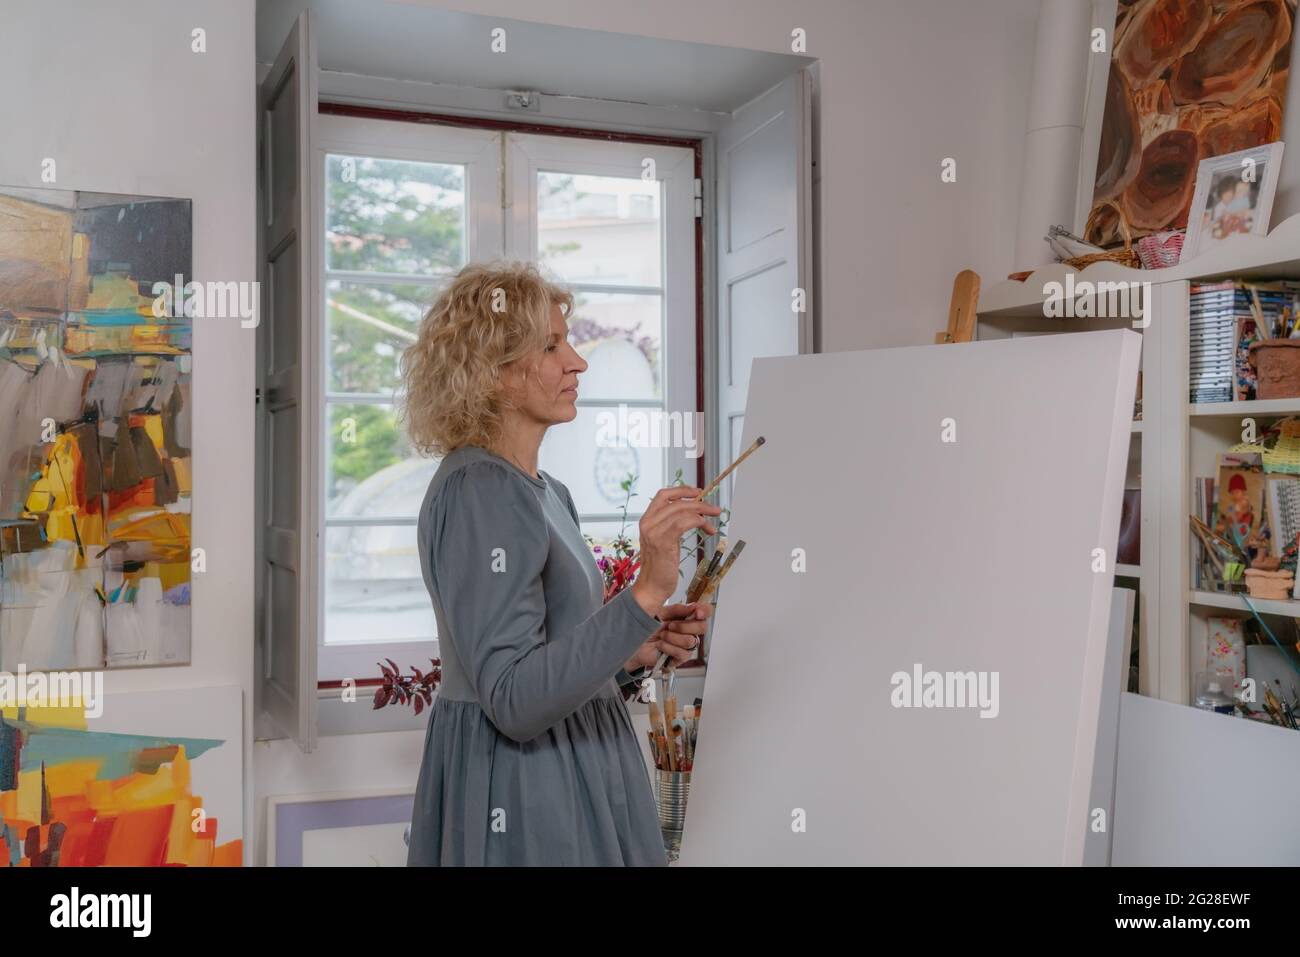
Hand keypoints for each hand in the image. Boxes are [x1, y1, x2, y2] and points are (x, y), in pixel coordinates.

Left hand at [624, 602, 712, 671]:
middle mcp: (688, 630)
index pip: (705, 612)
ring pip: (690, 641)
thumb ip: (678, 609)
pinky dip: (668, 647)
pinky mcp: (680, 657)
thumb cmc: (646, 627)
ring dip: (673, 637)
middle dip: (685, 626)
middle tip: (670, 625)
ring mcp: (685, 644)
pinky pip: (682, 653)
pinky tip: (661, 645)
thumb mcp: (661, 613)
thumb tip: (693, 606)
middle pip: (702, 627)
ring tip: (662, 636)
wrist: (633, 642)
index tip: (697, 612)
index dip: (704, 611)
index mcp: (686, 617)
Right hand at [630, 485, 722, 616]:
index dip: (682, 490)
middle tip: (715, 510)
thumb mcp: (665, 540)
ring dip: (702, 514)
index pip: (663, 495)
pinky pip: (683, 523)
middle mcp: (648, 523)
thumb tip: (694, 515)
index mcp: (647, 520)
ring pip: (682, 511)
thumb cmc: (660, 567)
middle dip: (699, 503)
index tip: (698, 492)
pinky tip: (706, 529)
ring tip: (713, 524)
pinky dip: (698, 522)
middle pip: (677, 502)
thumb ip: (673, 526)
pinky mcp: (663, 541)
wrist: (652, 588)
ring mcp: (654, 531)